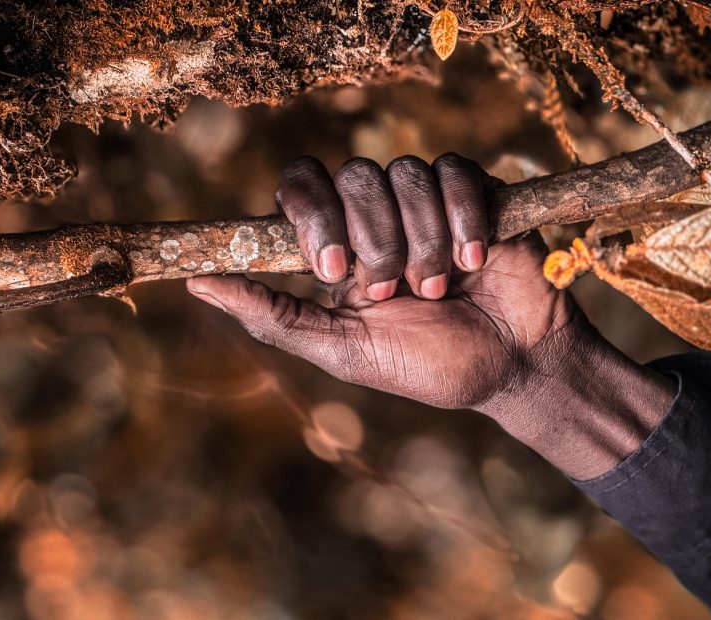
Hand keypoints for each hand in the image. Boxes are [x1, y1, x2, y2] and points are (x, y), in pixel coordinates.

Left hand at [187, 154, 674, 478]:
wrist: (511, 367)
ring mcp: (423, 200)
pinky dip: (464, 221)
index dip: (315, 217)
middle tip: (398, 293)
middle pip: (354, 176)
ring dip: (426, 244)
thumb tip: (198, 284)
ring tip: (441, 290)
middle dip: (378, 242)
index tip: (336, 273)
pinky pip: (454, 170)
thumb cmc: (427, 365)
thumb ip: (273, 316)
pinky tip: (476, 262)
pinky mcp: (473, 190)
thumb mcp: (343, 350)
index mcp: (334, 245)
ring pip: (406, 174)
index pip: (300, 184)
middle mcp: (373, 214)